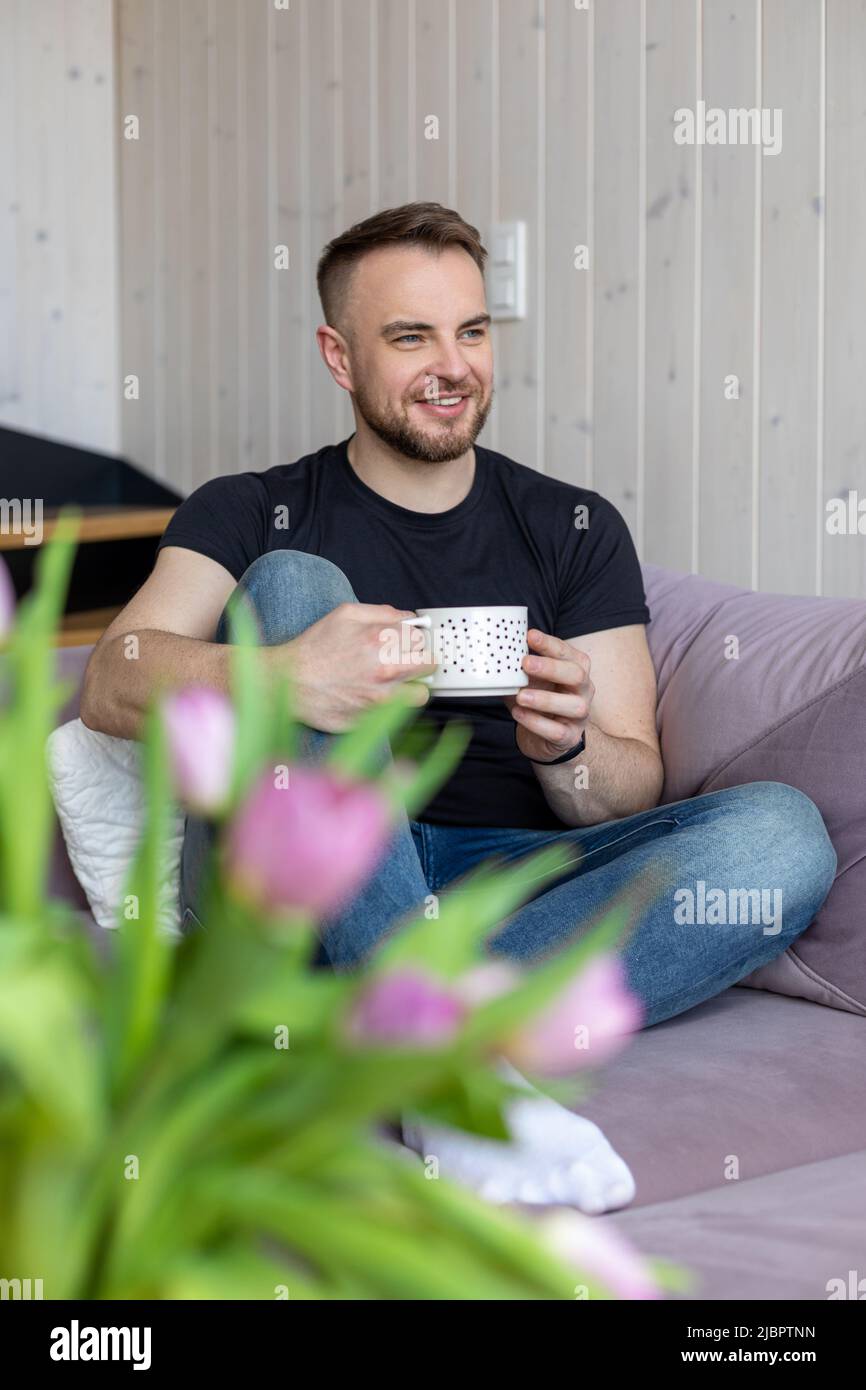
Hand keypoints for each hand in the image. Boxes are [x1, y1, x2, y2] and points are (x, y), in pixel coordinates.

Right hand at [282, 602, 435, 732]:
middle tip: (404, 660)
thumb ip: (382, 612)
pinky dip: (393, 705)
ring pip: (421, 694)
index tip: (406, 642)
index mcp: (382, 641)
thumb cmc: (314, 648)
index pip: (422, 639)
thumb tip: (406, 618)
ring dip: (412, 686)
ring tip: (395, 681)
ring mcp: (381, 699)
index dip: (414, 639)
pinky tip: (375, 694)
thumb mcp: (346, 614)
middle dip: (419, 660)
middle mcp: (386, 670)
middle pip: (429, 665)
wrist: (289, 681)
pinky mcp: (373, 719)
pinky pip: (398, 713)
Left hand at [505, 629, 593, 762]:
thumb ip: (522, 669)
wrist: (543, 738)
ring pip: (574, 706)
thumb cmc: (539, 701)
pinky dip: (536, 722)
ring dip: (545, 699)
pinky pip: (558, 731)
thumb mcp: (531, 680)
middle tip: (525, 664)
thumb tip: (498, 653)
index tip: (530, 635)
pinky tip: (519, 714)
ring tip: (520, 696)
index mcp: (576, 670)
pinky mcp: (570, 737)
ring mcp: (580, 715)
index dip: (550, 644)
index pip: (568, 653)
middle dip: (551, 668)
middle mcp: (584, 690)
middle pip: (577, 675)